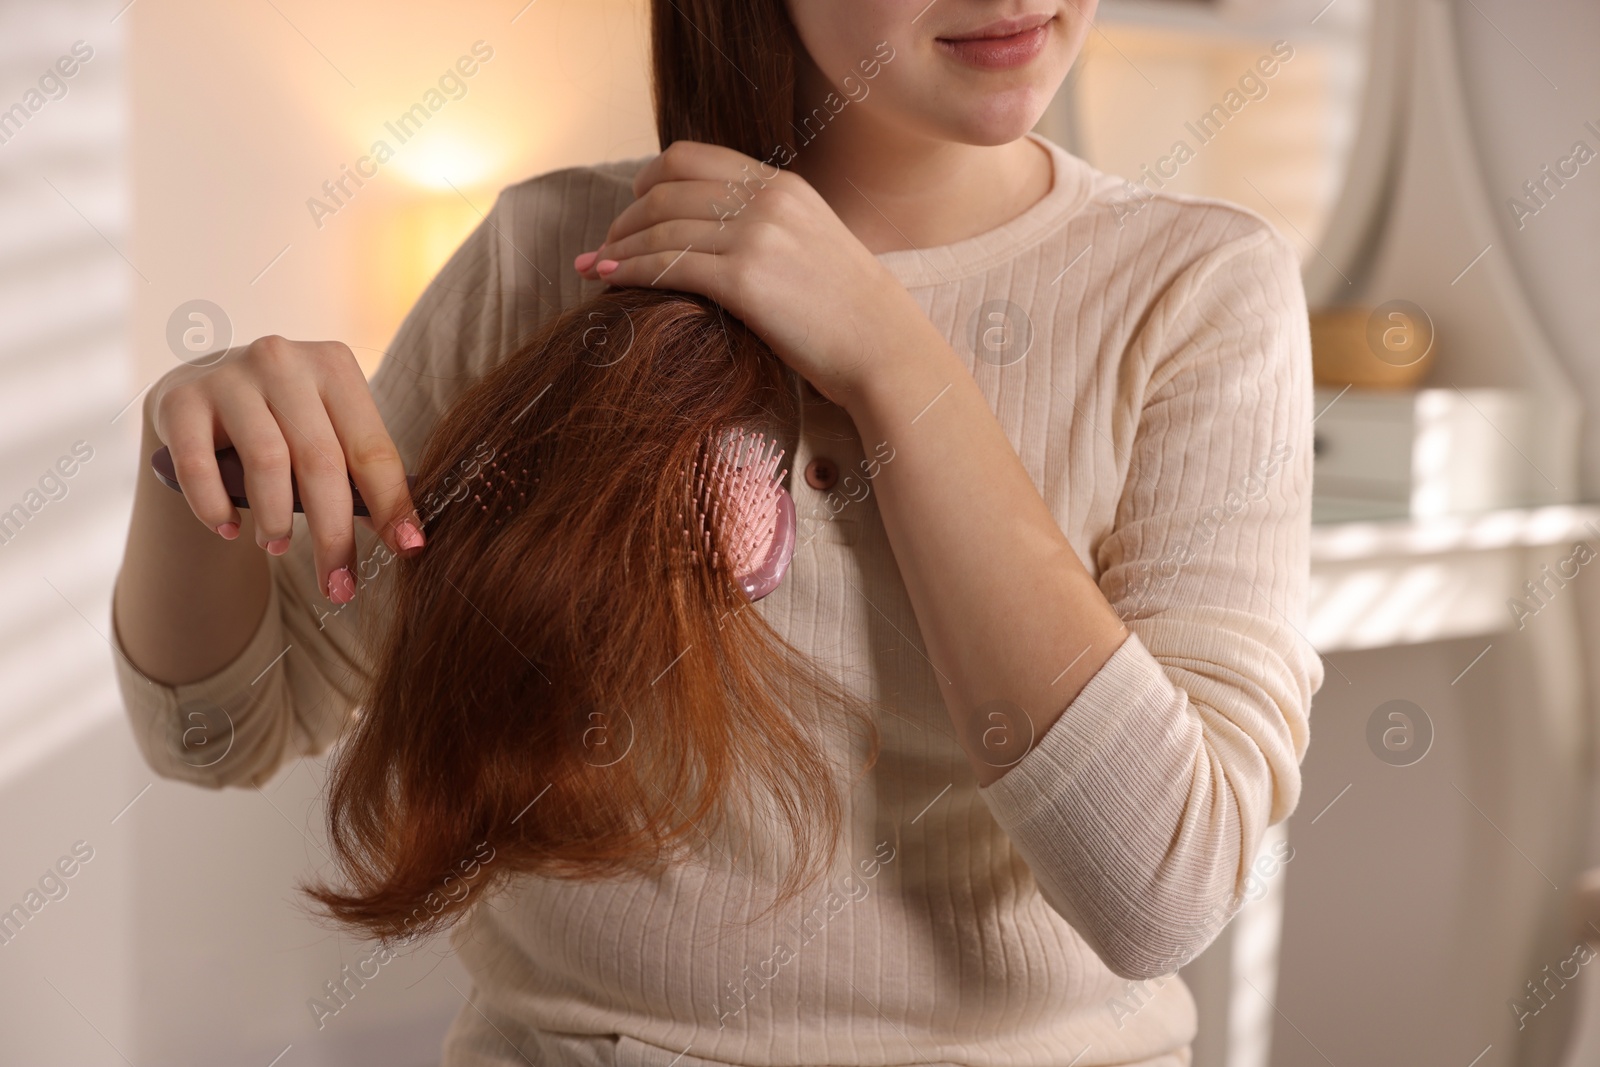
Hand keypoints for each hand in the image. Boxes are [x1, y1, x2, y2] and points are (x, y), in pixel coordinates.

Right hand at [147, 336, 423, 603]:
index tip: (407, 550)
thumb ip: (361, 471)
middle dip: (334, 534)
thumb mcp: (328, 429)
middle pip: (320, 461)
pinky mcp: (181, 400)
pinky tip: (228, 529)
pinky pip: (198, 466)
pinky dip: (214, 507)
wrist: (203, 386)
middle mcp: (283, 361)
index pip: (371, 448)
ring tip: (278, 547)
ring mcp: (228, 376)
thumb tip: (407, 538)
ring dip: (275, 520)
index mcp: (334, 366)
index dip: (392, 504)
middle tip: (339, 584)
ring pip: (266, 462)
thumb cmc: (283, 420)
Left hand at [572, 140, 914, 406]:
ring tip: (597, 268)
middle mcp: (766, 200)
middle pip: (666, 189)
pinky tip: (612, 282)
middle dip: (624, 217)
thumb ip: (769, 228)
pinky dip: (631, 271)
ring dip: (619, 246)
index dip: (648, 179)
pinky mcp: (745, 279)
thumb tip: (716, 238)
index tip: (631, 206)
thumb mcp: (812, 245)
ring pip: (661, 227)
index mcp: (781, 185)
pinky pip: (669, 265)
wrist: (883, 349)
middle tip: (606, 246)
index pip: (691, 158)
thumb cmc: (849, 314)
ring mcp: (756, 236)